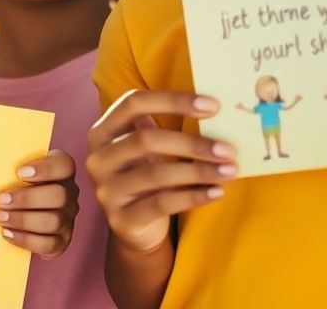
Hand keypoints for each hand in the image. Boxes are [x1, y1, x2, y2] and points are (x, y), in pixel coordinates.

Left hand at [0, 149, 76, 257]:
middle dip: (27, 199)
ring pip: (54, 221)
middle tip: (1, 200)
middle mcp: (69, 194)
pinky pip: (49, 244)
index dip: (45, 169)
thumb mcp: (14, 171)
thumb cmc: (15, 184)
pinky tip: (7, 233)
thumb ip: (7, 166)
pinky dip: (26, 240)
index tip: (19, 172)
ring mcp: (67, 219)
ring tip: (0, 217)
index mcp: (61, 172)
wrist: (20, 212)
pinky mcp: (61, 241)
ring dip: (23, 220)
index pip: (65, 165)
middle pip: (59, 196)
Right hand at [87, 90, 233, 254]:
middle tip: (228, 149)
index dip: (172, 100)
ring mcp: (106, 190)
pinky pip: (162, 204)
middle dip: (191, 143)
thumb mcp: (149, 150)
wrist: (133, 226)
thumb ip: (164, 128)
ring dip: (199, 171)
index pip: (133, 103)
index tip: (213, 106)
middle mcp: (97, 158)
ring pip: (156, 174)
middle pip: (145, 139)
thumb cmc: (147, 176)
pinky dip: (194, 197)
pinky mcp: (121, 219)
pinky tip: (217, 192)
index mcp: (102, 132)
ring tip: (230, 170)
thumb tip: (213, 107)